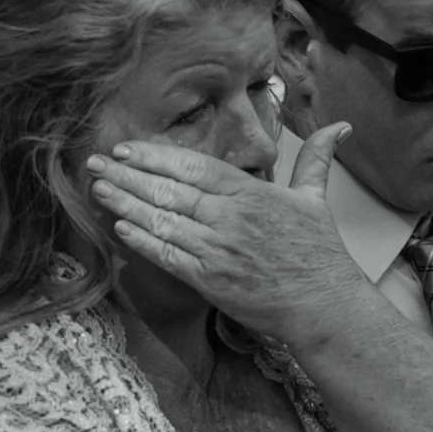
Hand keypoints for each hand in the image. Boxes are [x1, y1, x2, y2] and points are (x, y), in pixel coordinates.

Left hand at [86, 123, 366, 340]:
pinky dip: (142, 242)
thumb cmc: (319, 253)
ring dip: (126, 204)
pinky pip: (168, 257)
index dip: (156, 156)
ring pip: (163, 222)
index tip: (127, 148)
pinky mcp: (210, 281)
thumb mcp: (316, 199)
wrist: (324, 306)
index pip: (194, 166)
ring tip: (98, 190)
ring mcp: (218, 250)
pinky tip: (119, 227)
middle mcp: (230, 218)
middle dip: (128, 176)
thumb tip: (337, 126)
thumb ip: (314, 159)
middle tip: (95, 163)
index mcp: (251, 193)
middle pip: (169, 190)